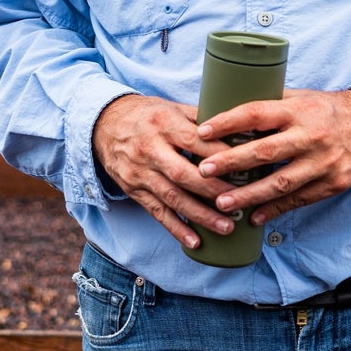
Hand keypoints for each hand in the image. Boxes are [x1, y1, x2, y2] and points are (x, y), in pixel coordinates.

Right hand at [92, 95, 236, 250]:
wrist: (104, 123)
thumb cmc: (148, 115)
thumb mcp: (172, 108)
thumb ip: (201, 120)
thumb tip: (237, 130)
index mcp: (164, 124)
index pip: (196, 141)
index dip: (220, 156)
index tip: (245, 167)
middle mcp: (151, 149)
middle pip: (184, 174)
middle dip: (213, 191)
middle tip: (240, 203)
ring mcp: (140, 172)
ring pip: (172, 198)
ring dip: (200, 215)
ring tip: (226, 227)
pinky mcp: (134, 190)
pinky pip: (157, 212)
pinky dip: (176, 229)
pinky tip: (195, 241)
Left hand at [195, 89, 350, 225]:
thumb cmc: (328, 110)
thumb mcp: (302, 98)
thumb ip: (271, 105)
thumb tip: (228, 111)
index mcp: (299, 110)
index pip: (257, 114)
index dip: (228, 122)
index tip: (203, 132)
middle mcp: (311, 136)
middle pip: (265, 151)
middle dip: (231, 162)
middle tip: (204, 171)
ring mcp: (323, 162)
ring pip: (281, 183)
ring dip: (249, 195)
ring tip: (223, 202)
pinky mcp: (333, 183)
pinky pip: (299, 200)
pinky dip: (275, 210)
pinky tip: (254, 217)